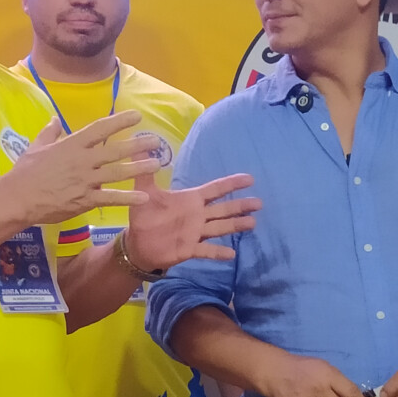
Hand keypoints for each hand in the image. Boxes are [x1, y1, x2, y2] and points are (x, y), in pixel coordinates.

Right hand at [6, 111, 163, 224]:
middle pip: (115, 151)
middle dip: (137, 145)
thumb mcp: (36, 146)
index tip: (137, 116)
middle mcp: (83, 160)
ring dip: (139, 169)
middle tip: (156, 142)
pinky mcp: (86, 200)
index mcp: (72, 145)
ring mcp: (86, 181)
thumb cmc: (25, 172)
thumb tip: (54, 119)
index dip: (120, 122)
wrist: (18, 198)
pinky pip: (111, 198)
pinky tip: (144, 197)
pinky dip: (128, 198)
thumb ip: (49, 132)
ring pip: (118, 173)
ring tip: (156, 165)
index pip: (100, 129)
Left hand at [125, 171, 259, 271]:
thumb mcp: (144, 192)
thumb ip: (147, 171)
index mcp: (191, 200)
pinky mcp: (189, 249)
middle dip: (240, 205)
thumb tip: (143, 143)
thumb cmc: (144, 216)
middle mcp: (197, 215)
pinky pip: (206, 250)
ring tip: (252, 223)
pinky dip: (218, 252)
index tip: (250, 179)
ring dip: (235, 225)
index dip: (231, 184)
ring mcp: (195, 233)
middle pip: (223, 209)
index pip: (215, 189)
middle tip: (259, 202)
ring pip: (219, 227)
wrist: (137, 243)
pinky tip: (232, 253)